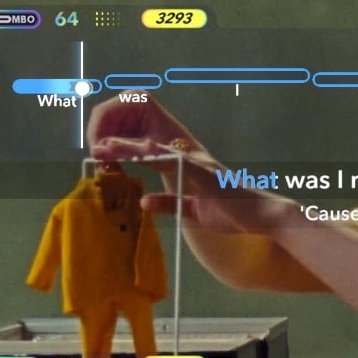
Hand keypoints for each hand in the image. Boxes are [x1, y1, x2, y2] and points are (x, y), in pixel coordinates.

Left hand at [86, 94, 296, 235]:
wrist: (263, 216)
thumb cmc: (232, 214)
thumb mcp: (193, 211)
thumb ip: (169, 204)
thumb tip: (144, 202)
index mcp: (184, 164)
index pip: (148, 147)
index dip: (125, 147)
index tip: (103, 154)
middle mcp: (189, 157)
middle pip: (148, 141)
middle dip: (118, 141)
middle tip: (94, 148)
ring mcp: (198, 163)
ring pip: (156, 148)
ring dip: (128, 146)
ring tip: (101, 146)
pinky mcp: (206, 175)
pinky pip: (178, 162)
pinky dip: (158, 155)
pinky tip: (141, 149)